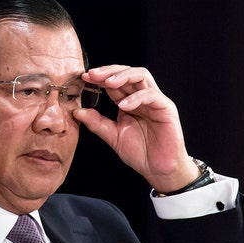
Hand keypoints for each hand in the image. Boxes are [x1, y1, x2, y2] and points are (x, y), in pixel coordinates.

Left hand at [73, 65, 199, 192]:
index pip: (115, 82)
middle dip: (109, 71)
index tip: (84, 78)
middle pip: (127, 72)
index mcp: (129, 102)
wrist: (158, 170)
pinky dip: (136, 97)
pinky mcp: (166, 108)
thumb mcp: (113, 136)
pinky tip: (123, 105)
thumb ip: (97, 123)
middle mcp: (142, 97)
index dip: (100, 77)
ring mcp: (155, 101)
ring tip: (108, 83)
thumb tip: (77, 112)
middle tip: (93, 75)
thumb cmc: (141, 153)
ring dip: (123, 76)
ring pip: (141, 76)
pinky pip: (151, 95)